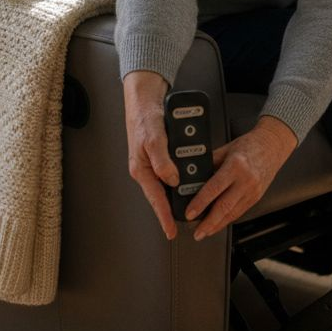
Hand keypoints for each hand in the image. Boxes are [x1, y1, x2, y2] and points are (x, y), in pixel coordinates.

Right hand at [123, 70, 177, 239]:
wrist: (144, 99)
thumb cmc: (144, 116)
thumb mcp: (155, 138)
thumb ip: (163, 161)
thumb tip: (172, 180)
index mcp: (141, 169)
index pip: (155, 199)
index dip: (164, 217)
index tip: (171, 231)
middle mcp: (146, 169)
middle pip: (161, 196)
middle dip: (173, 208)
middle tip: (187, 219)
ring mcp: (152, 163)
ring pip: (167, 185)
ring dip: (178, 193)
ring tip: (190, 204)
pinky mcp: (159, 156)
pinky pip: (170, 173)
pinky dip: (179, 179)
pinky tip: (188, 181)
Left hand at [186, 115, 296, 240]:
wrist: (272, 145)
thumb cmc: (248, 145)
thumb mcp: (225, 149)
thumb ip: (209, 164)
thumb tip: (191, 178)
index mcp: (236, 166)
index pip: (214, 189)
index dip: (200, 203)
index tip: (190, 213)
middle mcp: (246, 180)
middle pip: (225, 207)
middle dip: (209, 223)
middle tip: (197, 233)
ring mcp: (253, 191)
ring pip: (233, 213)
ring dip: (217, 225)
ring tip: (204, 232)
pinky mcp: (257, 197)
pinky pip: (240, 211)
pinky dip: (227, 220)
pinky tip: (218, 224)